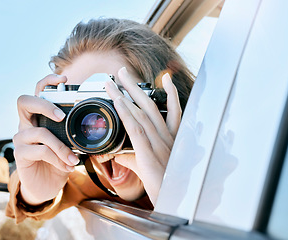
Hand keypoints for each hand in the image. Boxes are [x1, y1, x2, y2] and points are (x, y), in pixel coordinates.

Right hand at [13, 74, 79, 205]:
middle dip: (44, 105)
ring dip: (60, 146)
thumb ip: (77, 133)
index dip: (47, 81)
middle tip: (61, 116)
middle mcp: (27, 124)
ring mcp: (21, 139)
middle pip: (24, 101)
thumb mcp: (71, 145)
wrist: (46, 186)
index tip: (64, 78)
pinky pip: (40, 151)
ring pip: (38, 132)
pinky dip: (57, 159)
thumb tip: (97, 126)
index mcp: (40, 117)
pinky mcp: (20, 155)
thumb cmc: (59, 161)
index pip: (38, 92)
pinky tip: (66, 166)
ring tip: (73, 158)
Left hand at [105, 67, 181, 204]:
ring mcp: (159, 144)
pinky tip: (117, 101)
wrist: (174, 203)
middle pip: (151, 105)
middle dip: (136, 86)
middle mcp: (167, 137)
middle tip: (123, 71)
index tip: (165, 78)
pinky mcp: (148, 153)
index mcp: (171, 139)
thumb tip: (114, 153)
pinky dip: (127, 113)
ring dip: (125, 94)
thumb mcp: (147, 167)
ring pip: (141, 113)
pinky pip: (136, 129)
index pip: (172, 111)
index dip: (169, 93)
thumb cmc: (165, 186)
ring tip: (113, 80)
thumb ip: (131, 158)